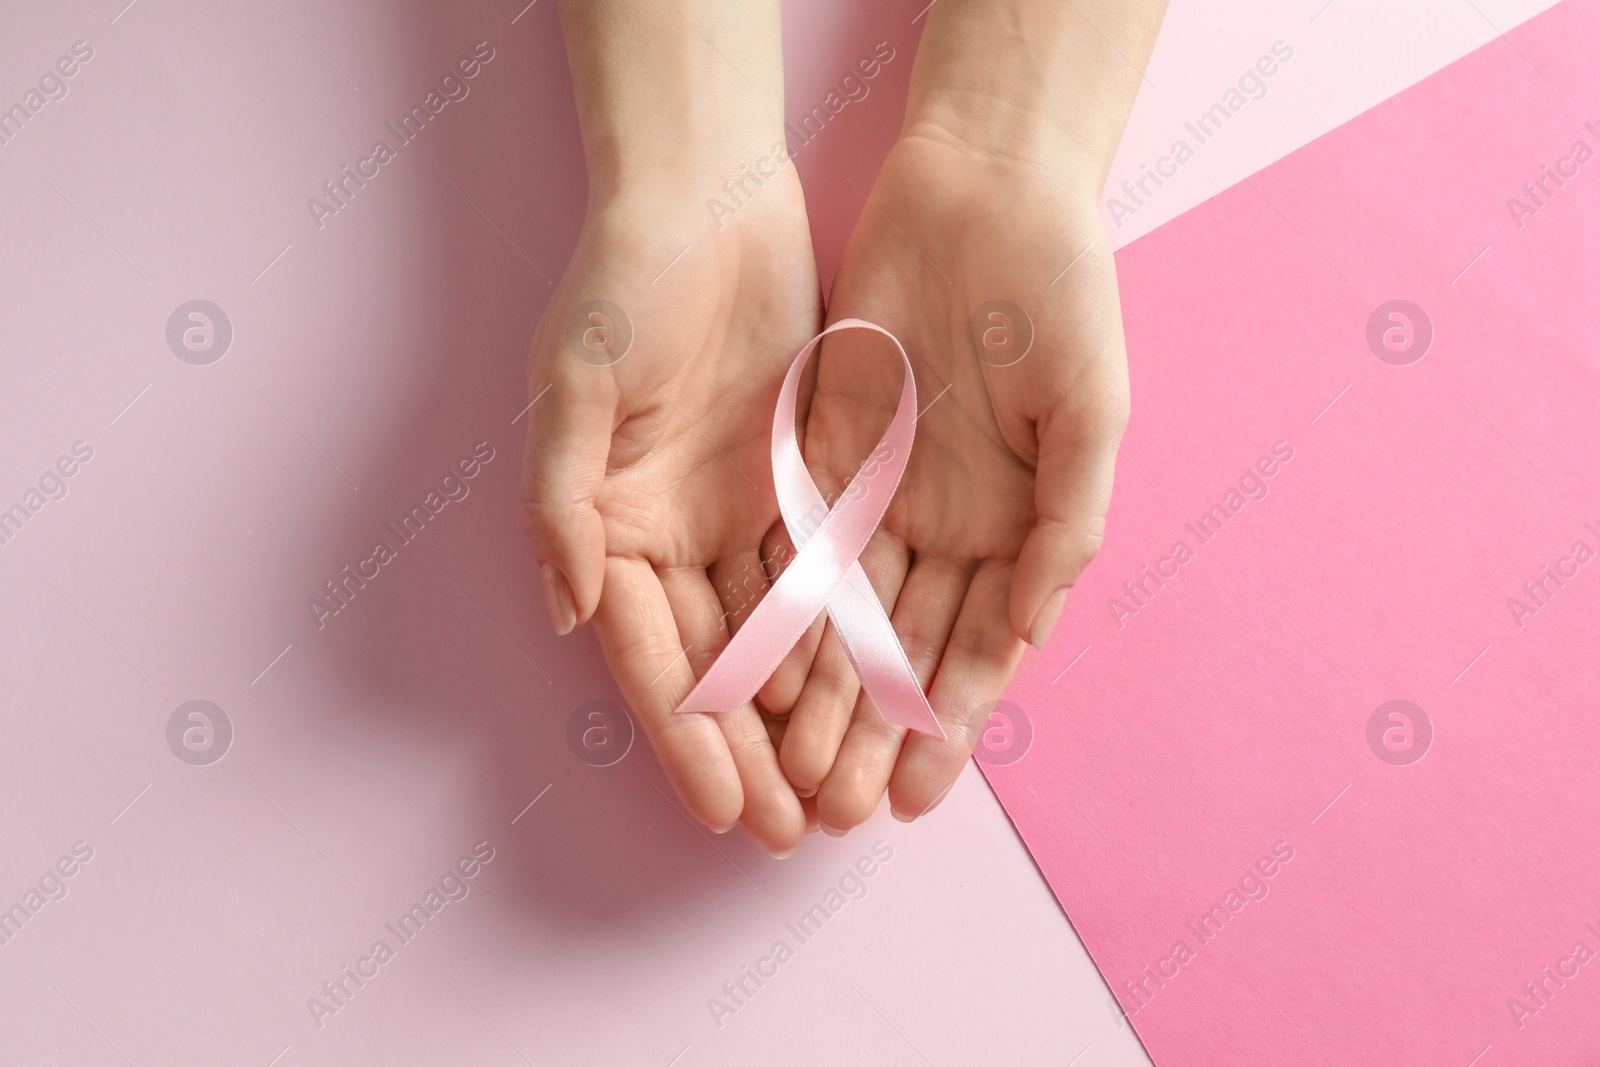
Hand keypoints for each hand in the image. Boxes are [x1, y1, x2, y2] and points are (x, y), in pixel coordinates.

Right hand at [524, 0, 820, 852]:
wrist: (705, 199)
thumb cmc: (624, 284)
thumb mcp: (575, 386)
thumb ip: (563, 504)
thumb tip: (570, 613)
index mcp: (607, 529)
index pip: (649, 657)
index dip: (685, 738)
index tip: (724, 811)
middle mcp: (669, 537)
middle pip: (714, 667)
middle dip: (751, 753)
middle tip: (794, 831)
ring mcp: (736, 514)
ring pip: (775, 638)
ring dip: (802, 715)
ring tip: (839, 790)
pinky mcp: (795, 482)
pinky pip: (825, 576)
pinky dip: (843, 638)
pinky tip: (873, 694)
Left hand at [785, 129, 1130, 831]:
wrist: (984, 195)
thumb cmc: (1062, 298)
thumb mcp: (1092, 413)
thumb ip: (1067, 524)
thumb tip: (1029, 628)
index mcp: (1020, 529)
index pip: (978, 649)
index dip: (948, 723)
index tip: (919, 793)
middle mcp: (948, 528)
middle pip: (903, 650)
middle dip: (873, 732)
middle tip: (838, 809)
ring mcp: (883, 495)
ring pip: (845, 617)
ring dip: (823, 695)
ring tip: (796, 769)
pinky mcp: (823, 454)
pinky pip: (799, 546)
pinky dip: (782, 612)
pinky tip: (761, 674)